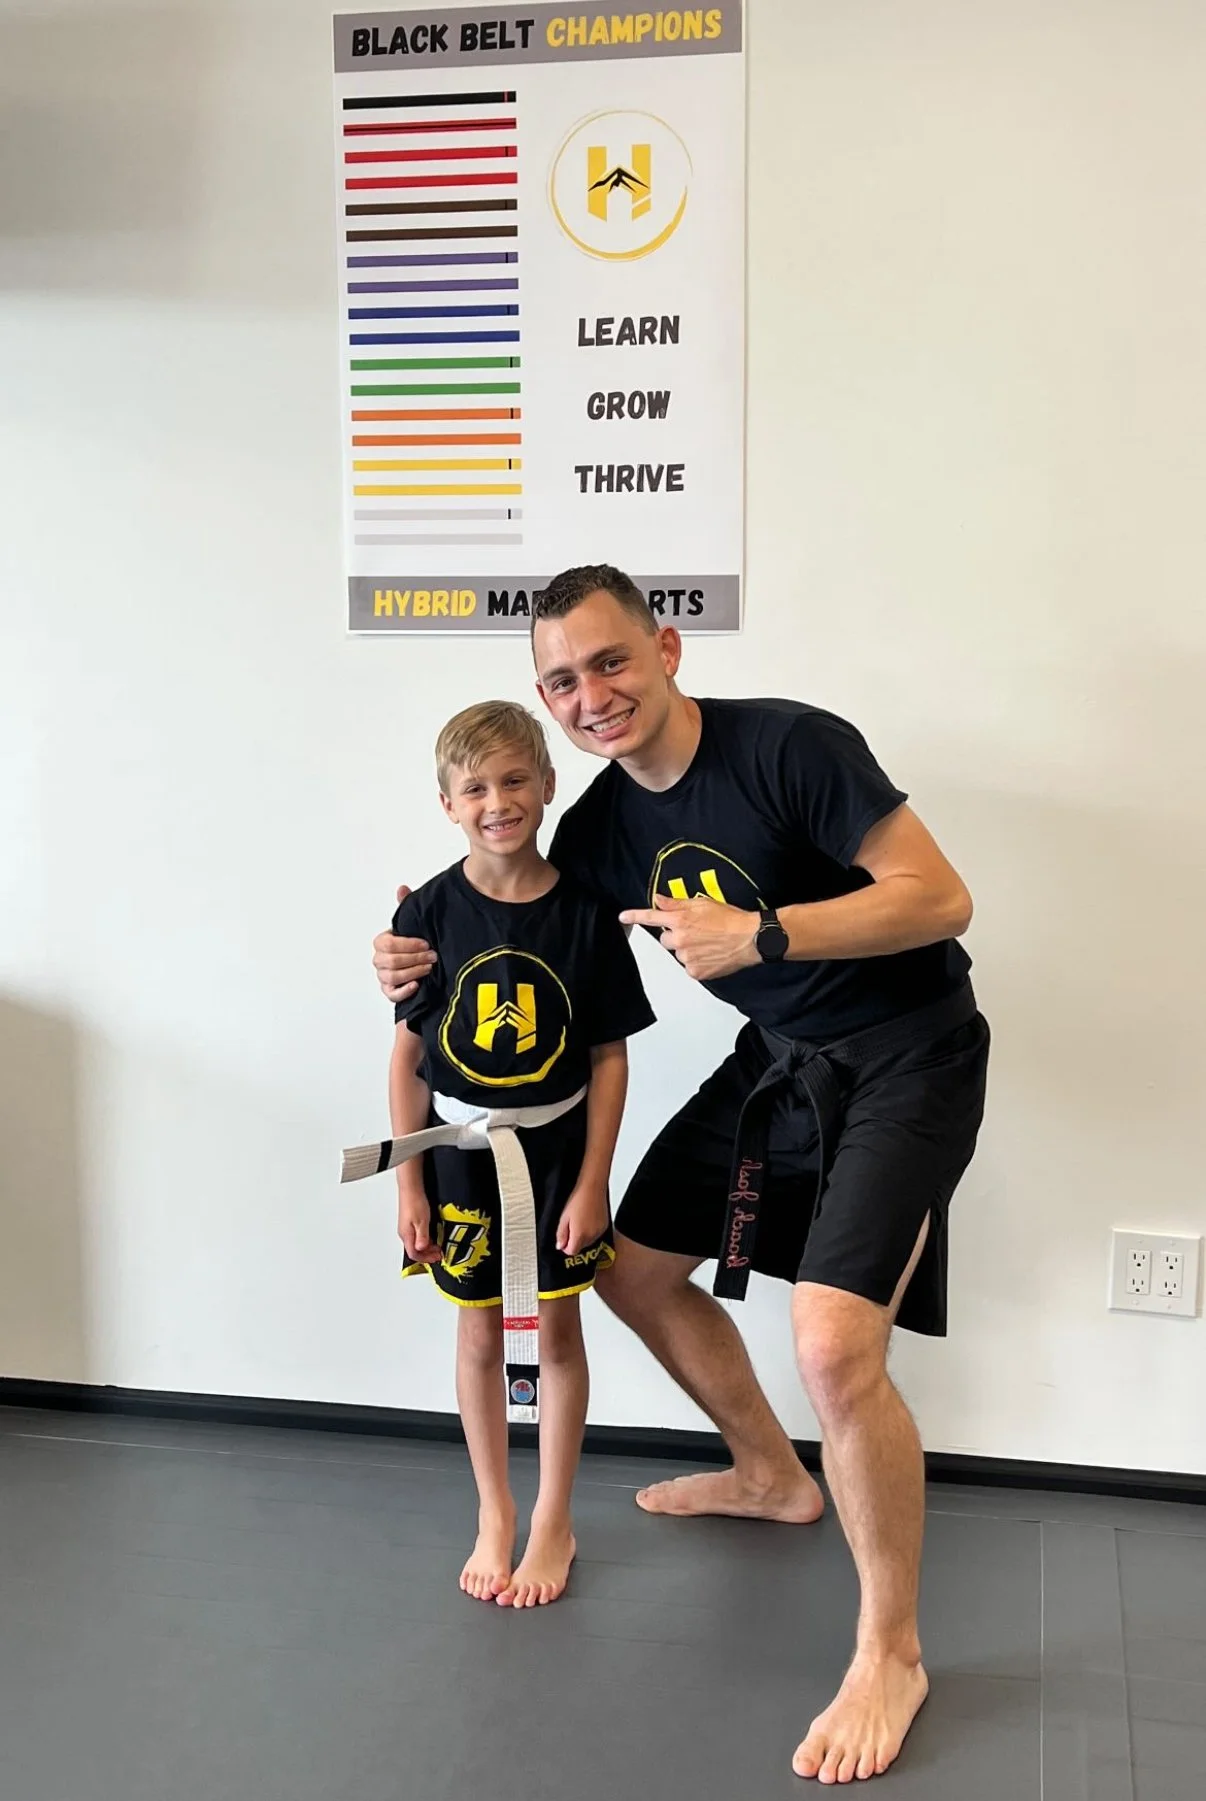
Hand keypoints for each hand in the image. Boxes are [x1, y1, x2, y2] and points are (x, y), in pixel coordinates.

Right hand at [374, 884, 436, 1001]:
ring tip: (429, 968)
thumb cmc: (416, 945)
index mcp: (382, 942)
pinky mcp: (390, 991)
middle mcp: (380, 960)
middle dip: (415, 958)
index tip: (426, 943)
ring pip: (392, 976)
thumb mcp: (412, 925)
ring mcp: (383, 976)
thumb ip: (406, 907)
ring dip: (413, 972)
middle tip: (433, 956)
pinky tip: (417, 985)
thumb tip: (402, 888)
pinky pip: (392, 994)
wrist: (424, 965)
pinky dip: (405, 990)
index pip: (388, 944)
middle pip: (391, 961)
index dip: (408, 944)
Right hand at [398, 1187, 440, 1262]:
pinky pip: (417, 1237)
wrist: (410, 1188)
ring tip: (437, 1246)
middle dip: (427, 1254)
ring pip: (416, 1244)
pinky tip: (432, 1236)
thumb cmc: (415, 1202)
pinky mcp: (409, 1223)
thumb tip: (421, 1249)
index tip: (437, 1257)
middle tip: (439, 1253)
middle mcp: (405, 1233)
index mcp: (406, 1235)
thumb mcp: (422, 1221)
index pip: (414, 1254)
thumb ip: (422, 1237)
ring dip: (427, 1247)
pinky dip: (425, 1240)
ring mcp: (406, 1228)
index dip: (426, 1259)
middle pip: (415, 1251)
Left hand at [556, 1184, 608, 1257]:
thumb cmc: (578, 1199)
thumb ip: (561, 1234)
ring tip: (579, 1221)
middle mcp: (591, 1236)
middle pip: (580, 1247)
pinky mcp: (605, 1226)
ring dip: (583, 1236)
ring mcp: (599, 1231)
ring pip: (588, 1242)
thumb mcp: (564, 1217)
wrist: (592, 1187)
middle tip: (570, 1227)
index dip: (565, 1247)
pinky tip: (587, 1219)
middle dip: (574, 1241)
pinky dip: (591, 1231)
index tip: (563, 1239)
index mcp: (580, 1235)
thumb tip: (560, 1245)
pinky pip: (596, 1234)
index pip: (572, 1251)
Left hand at [618, 894, 760, 981]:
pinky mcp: (695, 972)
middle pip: (666, 939)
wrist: (751, 938)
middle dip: (676, 936)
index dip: (635, 916)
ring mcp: (687, 957)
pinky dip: (697, 962)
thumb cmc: (731, 919)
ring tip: (708, 943)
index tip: (623, 917)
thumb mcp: (703, 903)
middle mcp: (680, 939)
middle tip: (696, 932)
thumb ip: (677, 903)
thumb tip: (659, 900)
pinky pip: (689, 967)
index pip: (652, 917)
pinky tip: (711, 954)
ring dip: (688, 949)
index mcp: (680, 920)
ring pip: (678, 954)